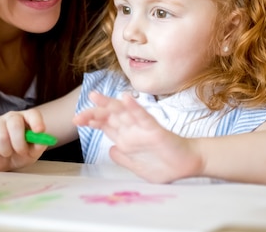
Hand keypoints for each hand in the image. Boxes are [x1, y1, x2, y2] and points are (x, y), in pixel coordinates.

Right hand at [0, 109, 47, 171]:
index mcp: (26, 119)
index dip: (36, 121)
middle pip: (15, 123)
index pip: (33, 114)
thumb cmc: (18, 153)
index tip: (39, 131)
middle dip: (19, 142)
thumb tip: (41, 141)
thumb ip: (38, 146)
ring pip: (2, 136)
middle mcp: (12, 117)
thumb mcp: (32, 152)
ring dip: (7, 150)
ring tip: (8, 153)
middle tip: (21, 152)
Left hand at [73, 91, 201, 182]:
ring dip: (109, 104)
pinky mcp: (155, 129)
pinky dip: (134, 107)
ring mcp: (143, 128)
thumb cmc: (165, 166)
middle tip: (78, 114)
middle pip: (110, 117)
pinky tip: (125, 98)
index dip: (93, 121)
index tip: (77, 119)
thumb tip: (111, 150)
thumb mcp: (139, 168)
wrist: (187, 166)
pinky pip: (143, 116)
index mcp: (127, 140)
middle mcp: (133, 131)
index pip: (107, 126)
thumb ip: (124, 159)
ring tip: (95, 96)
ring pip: (123, 112)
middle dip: (94, 114)